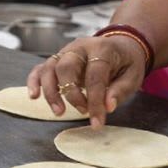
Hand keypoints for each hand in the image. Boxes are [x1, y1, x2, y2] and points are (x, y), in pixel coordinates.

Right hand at [26, 36, 148, 126]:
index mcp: (102, 48)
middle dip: (71, 94)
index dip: (95, 101)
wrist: (120, 45)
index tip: (97, 122)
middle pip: (66, 67)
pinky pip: (40, 68)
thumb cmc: (126, 62)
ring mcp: (65, 52)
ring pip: (49, 68)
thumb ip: (120, 90)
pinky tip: (34, 96)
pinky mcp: (57, 60)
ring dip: (51, 91)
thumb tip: (108, 106)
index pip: (95, 75)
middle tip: (82, 111)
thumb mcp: (133, 75)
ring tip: (58, 112)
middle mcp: (80, 47)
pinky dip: (34, 82)